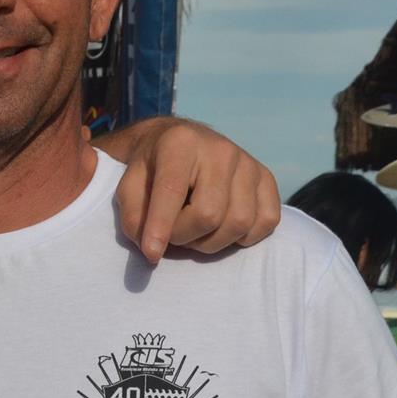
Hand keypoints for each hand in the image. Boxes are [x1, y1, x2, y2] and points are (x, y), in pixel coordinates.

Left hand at [115, 119, 279, 262]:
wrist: (182, 144)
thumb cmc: (152, 169)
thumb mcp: (129, 185)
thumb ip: (134, 216)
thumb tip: (152, 249)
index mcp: (180, 143)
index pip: (172, 191)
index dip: (160, 227)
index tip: (151, 254)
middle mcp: (220, 150)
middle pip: (209, 215)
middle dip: (185, 237)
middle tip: (173, 234)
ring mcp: (248, 163)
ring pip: (239, 223)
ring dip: (211, 242)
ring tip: (195, 231)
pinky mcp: (267, 179)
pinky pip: (265, 222)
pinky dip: (243, 237)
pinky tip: (222, 228)